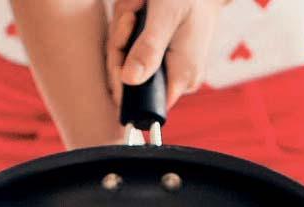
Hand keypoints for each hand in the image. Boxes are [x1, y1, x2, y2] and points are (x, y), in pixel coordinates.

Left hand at [107, 0, 224, 108]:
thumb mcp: (167, 15)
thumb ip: (149, 48)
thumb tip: (129, 80)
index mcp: (182, 77)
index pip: (141, 101)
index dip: (121, 76)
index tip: (121, 42)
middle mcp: (176, 80)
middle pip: (129, 79)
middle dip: (121, 44)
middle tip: (132, 14)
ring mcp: (168, 70)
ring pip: (127, 61)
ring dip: (124, 30)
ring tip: (139, 5)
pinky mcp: (160, 60)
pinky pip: (132, 51)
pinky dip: (128, 28)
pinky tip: (139, 9)